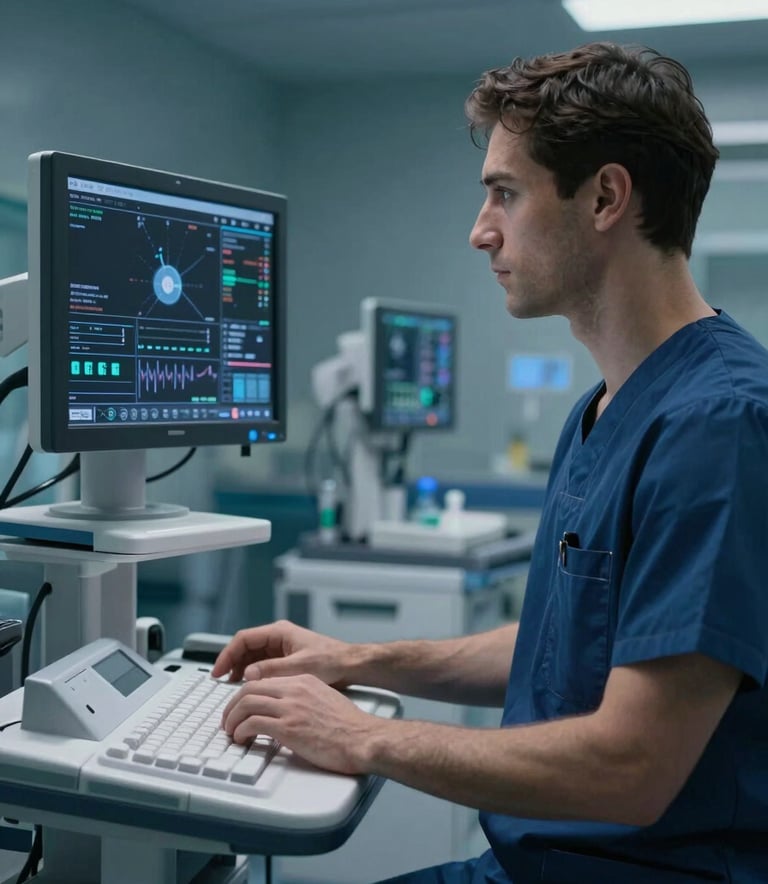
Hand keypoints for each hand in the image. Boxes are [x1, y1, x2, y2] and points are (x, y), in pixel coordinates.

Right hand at [211, 620, 357, 686]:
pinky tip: (249, 686)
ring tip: (231, 686)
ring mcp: (281, 647)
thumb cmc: (331, 661)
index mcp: (280, 632)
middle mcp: (278, 637)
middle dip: (231, 662)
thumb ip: (272, 670)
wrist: (350, 665)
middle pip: (245, 646)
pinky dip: (252, 673)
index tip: (218, 671)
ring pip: (252, 656)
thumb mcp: (299, 668)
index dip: (227, 654)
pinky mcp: (285, 658)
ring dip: (240, 669)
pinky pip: (261, 664)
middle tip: (219, 680)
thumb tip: (248, 675)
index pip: (243, 638)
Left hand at [220, 674, 378, 774]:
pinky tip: (242, 739)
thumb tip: (288, 711)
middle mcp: (295, 689)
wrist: (363, 738)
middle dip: (233, 705)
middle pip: (250, 688)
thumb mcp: (325, 700)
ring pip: (247, 704)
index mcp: (303, 681)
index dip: (246, 694)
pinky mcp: (289, 727)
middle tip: (228, 720)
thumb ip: (304, 699)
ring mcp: (291, 707)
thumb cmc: (349, 726)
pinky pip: (253, 724)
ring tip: (231, 731)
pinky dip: (241, 731)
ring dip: (232, 719)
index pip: (264, 680)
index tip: (241, 707)